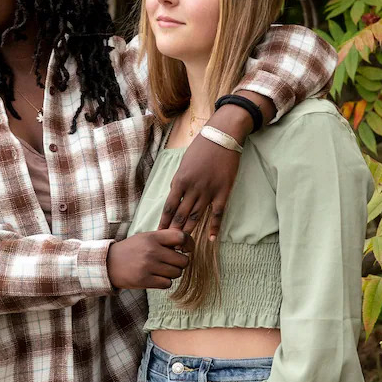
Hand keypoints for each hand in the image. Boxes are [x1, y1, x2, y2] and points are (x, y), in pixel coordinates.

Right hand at [107, 229, 188, 289]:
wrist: (108, 264)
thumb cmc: (130, 250)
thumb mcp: (145, 237)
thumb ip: (163, 238)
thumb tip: (186, 244)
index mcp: (152, 237)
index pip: (181, 237)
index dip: (189, 243)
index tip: (187, 249)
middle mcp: (152, 251)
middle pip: (183, 260)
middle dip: (180, 263)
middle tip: (173, 263)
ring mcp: (148, 266)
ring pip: (176, 273)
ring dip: (173, 273)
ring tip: (162, 270)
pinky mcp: (145, 280)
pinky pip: (167, 284)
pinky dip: (165, 282)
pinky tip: (157, 278)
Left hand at [158, 97, 271, 240]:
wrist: (223, 136)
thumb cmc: (201, 147)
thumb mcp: (183, 163)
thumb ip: (179, 182)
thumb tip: (174, 197)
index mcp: (180, 180)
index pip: (169, 206)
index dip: (163, 222)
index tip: (158, 233)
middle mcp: (193, 188)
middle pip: (180, 215)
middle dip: (173, 231)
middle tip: (168, 245)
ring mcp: (208, 191)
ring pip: (196, 216)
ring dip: (188, 231)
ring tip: (183, 245)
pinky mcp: (223, 192)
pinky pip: (217, 214)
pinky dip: (213, 227)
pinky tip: (209, 238)